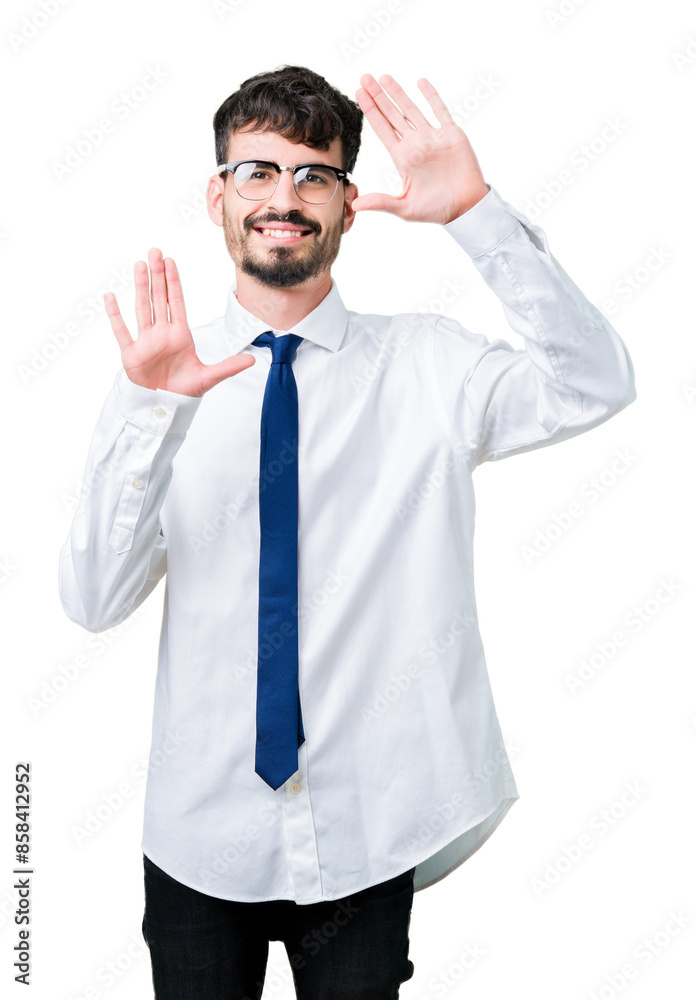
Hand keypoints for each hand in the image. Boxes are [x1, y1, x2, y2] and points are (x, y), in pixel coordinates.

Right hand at [104, 248, 254, 396]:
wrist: (166, 405)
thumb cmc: (186, 389)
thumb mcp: (209, 377)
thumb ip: (228, 367)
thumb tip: (253, 360)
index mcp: (180, 335)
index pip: (176, 302)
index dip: (173, 281)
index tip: (170, 261)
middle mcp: (162, 333)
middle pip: (159, 298)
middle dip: (157, 275)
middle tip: (154, 252)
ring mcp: (146, 341)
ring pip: (142, 308)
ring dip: (140, 287)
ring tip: (139, 265)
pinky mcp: (131, 354)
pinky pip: (121, 331)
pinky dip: (115, 315)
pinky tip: (110, 297)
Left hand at [353, 73, 489, 224]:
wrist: (465, 207)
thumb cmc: (436, 210)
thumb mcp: (404, 208)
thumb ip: (380, 202)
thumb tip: (355, 205)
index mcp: (402, 158)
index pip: (382, 129)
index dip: (370, 111)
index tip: (359, 93)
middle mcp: (415, 144)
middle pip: (392, 114)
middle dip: (378, 96)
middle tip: (364, 78)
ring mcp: (433, 137)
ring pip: (412, 109)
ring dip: (398, 93)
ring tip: (384, 77)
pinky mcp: (451, 135)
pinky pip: (440, 111)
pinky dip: (431, 96)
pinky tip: (420, 83)